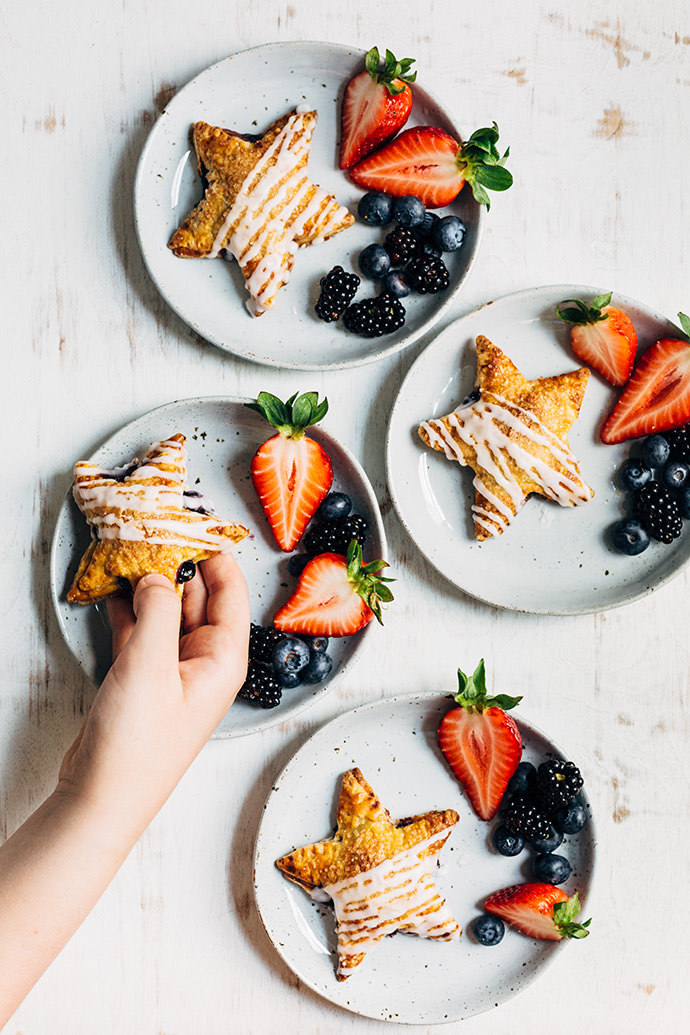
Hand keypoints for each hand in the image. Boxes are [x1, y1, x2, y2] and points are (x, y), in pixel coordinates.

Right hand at [57, 551, 248, 835]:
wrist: (102, 798)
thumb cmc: (137, 745)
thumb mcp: (149, 665)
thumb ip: (157, 610)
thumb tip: (160, 574)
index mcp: (224, 659)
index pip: (231, 592)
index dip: (216, 555)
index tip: (197, 521)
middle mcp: (204, 663)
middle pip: (198, 598)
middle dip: (177, 565)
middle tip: (153, 529)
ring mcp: (173, 672)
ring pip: (167, 613)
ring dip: (149, 586)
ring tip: (128, 551)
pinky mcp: (144, 681)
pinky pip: (142, 633)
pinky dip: (128, 611)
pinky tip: (111, 589)